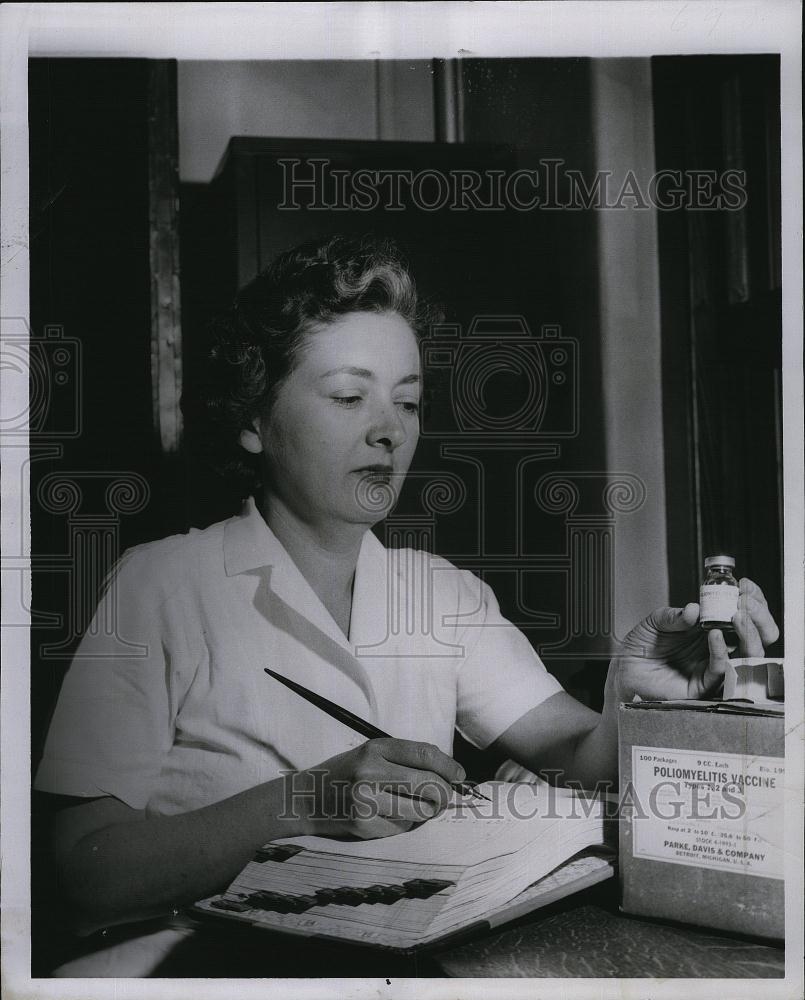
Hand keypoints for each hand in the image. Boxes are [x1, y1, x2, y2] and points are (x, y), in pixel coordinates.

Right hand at [293, 738, 464, 839]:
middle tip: (442, 797)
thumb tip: (450, 772)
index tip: (459, 775)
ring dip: (426, 811)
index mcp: (375, 748)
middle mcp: (370, 772)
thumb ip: (405, 759)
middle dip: (444, 793)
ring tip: (414, 807)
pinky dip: (405, 824)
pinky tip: (389, 817)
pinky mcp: (364, 826)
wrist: (305, 799)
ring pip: (421, 810)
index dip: (449, 766)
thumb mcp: (371, 754)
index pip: (425, 754)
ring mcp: (366, 800)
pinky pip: (403, 828)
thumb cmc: (346, 774)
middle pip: (429, 785)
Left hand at [607, 578, 778, 703]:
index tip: (745, 587)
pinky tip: (715, 634)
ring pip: (748, 655)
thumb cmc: (642, 644)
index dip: (751, 602)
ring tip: (737, 614)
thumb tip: (695, 609)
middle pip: (758, 636)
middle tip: (746, 603)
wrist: (625, 667)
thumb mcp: (656, 620)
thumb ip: (675, 615)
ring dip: (748, 633)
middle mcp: (718, 647)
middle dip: (759, 617)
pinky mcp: (704, 684)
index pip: (746, 616)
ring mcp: (713, 665)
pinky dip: (721, 651)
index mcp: (712, 628)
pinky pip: (721, 669)